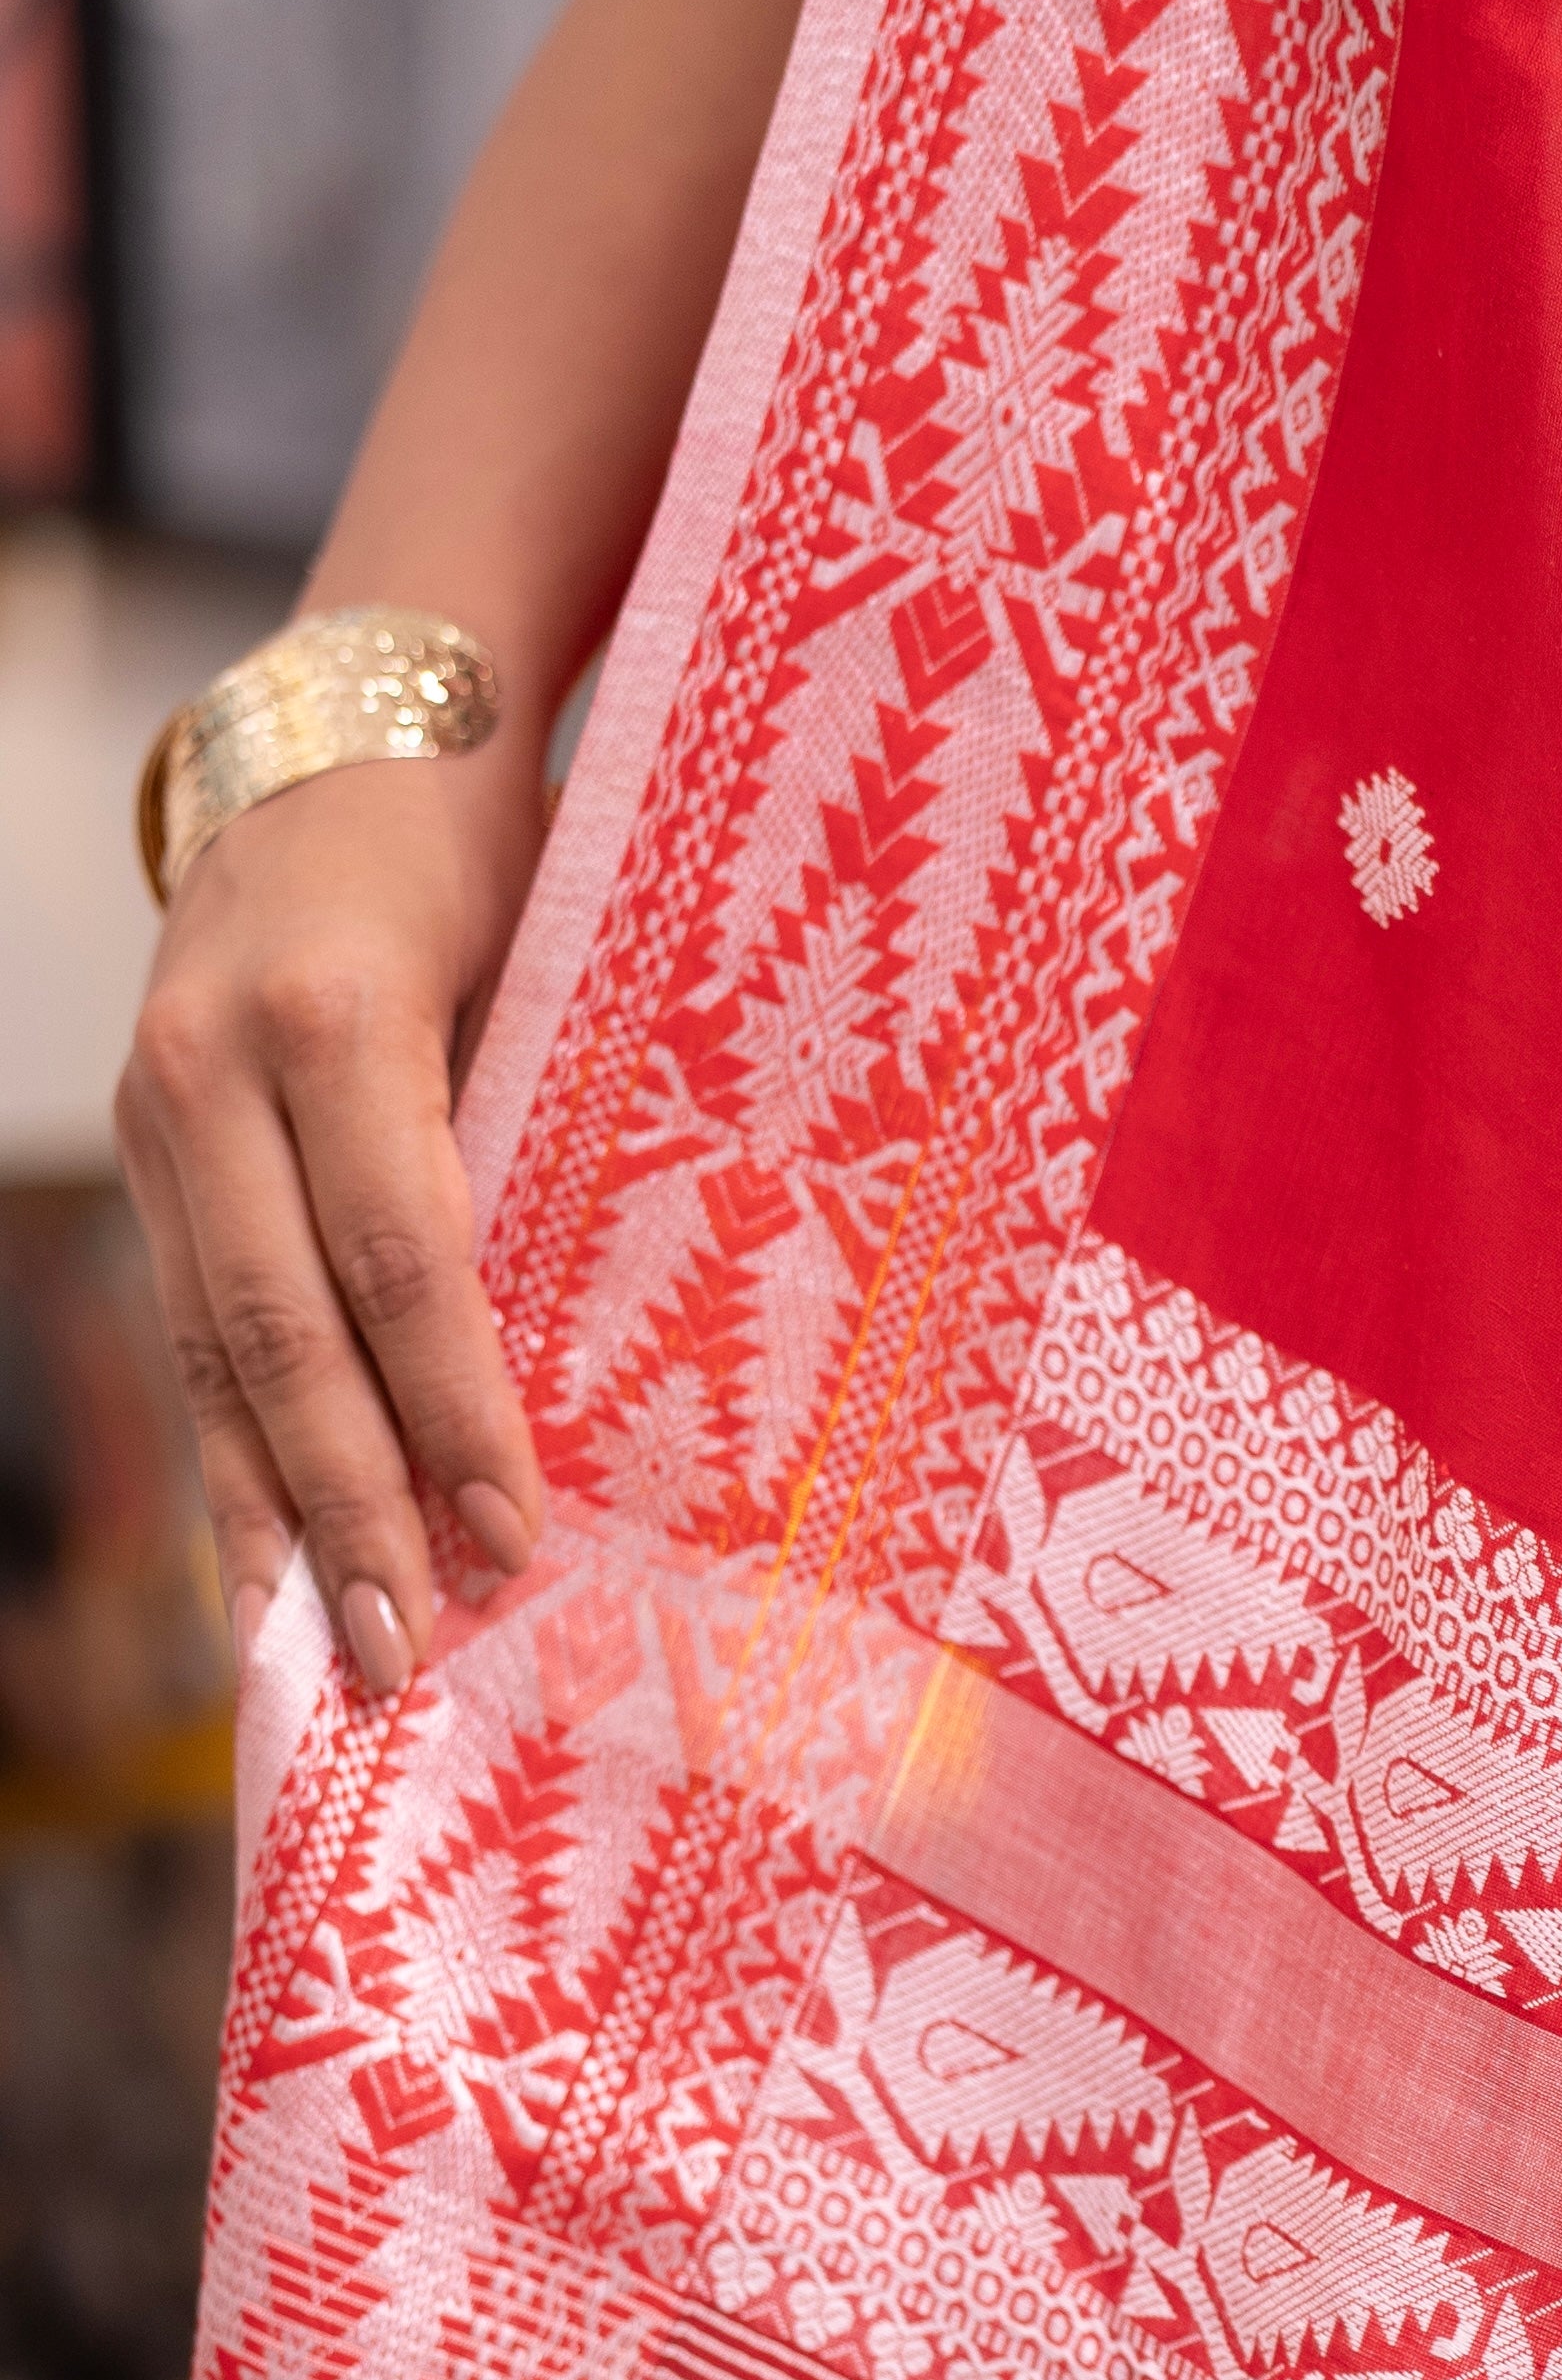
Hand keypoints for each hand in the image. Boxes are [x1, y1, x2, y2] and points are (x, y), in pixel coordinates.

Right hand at [116, 745, 553, 1692]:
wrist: (348, 724)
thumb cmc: (492, 852)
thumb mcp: (539, 966)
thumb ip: (539, 1136)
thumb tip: (597, 1357)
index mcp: (336, 1016)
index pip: (404, 1261)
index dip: (457, 1414)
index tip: (515, 1542)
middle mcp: (214, 1065)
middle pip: (286, 1332)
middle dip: (351, 1508)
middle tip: (408, 1654)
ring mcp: (161, 1105)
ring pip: (215, 1348)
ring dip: (273, 1515)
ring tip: (324, 1654)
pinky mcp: (147, 1139)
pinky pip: (191, 1323)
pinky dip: (225, 1452)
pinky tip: (254, 1563)